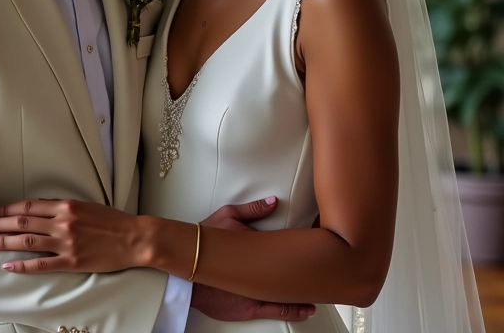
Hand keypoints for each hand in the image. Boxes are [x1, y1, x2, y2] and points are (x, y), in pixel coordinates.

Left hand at [0, 199, 140, 273]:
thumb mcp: (85, 205)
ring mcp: (66, 242)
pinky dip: (23, 265)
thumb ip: (61, 207)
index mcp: (65, 205)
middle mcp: (63, 221)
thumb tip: (38, 209)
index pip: (27, 206)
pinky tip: (8, 265)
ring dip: (4, 241)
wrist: (133, 237)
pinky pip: (42, 264)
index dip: (6, 209)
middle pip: (22, 222)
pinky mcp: (72, 261)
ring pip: (27, 241)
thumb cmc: (111, 220)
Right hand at [194, 196, 315, 322]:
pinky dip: (292, 310)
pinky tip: (305, 310)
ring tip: (320, 295)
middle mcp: (260, 278)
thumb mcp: (227, 216)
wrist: (185, 266)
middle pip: (292, 280)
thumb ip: (252, 209)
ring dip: (303, 297)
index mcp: (259, 253)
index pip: (290, 254)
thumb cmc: (205, 240)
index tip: (323, 252)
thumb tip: (273, 201)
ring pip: (287, 299)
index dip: (307, 254)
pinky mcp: (248, 309)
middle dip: (310, 278)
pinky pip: (276, 311)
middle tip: (329, 278)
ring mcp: (256, 296)